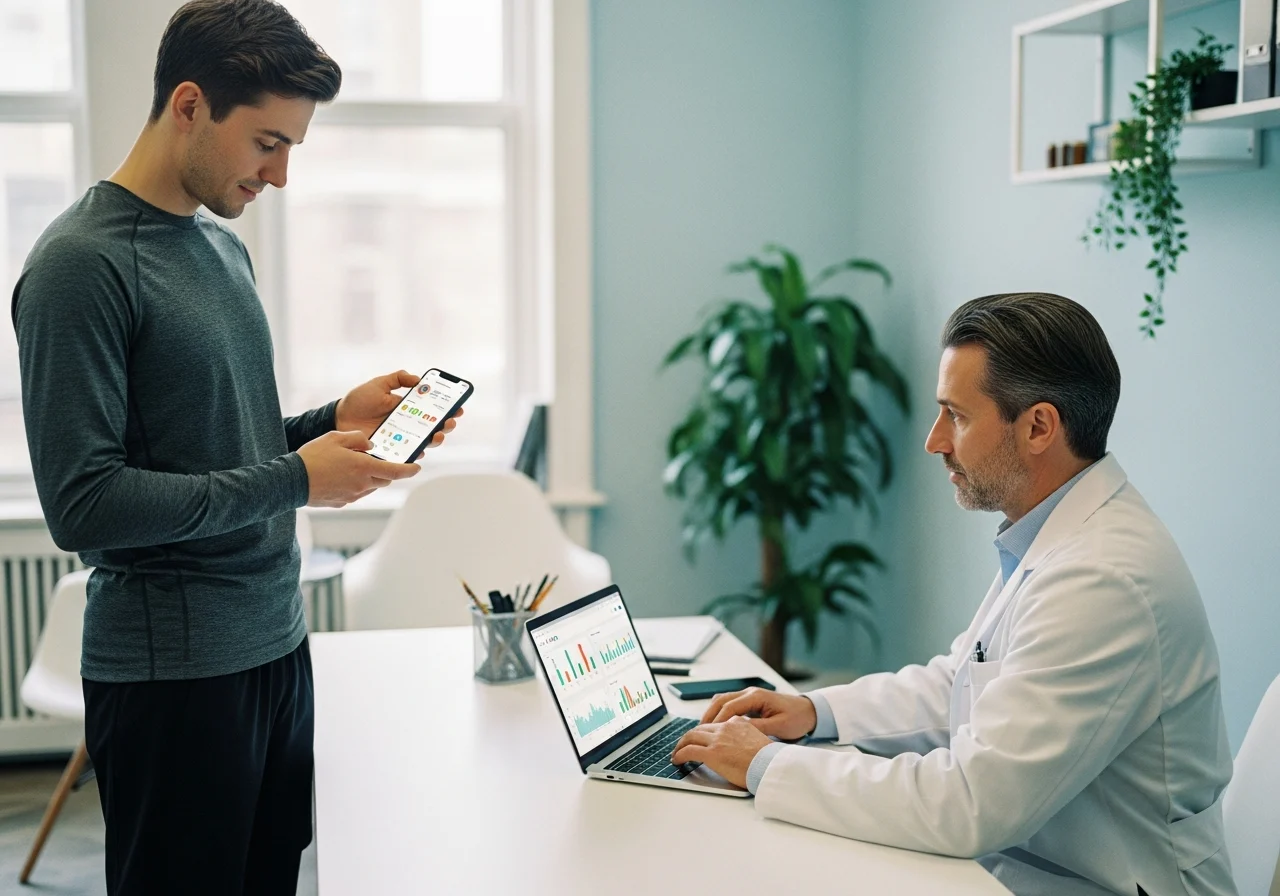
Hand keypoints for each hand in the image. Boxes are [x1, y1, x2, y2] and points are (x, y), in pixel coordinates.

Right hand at [297, 430, 420, 507]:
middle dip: (387, 471)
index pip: (396, 471)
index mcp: (364, 468)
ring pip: (371, 487)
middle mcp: (362, 485)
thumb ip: (358, 439)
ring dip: (370, 478)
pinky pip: (356, 493)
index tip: (417, 467)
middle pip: (384, 480)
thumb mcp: (336, 438)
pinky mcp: (342, 503)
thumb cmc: (313, 457)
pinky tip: (342, 476)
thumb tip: (371, 445)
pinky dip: (356, 484)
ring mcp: (352, 496)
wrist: (290, 482)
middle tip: (381, 460)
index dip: (409, 470)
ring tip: (356, 466)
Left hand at [334, 370, 464, 452]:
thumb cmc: (358, 402)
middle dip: (446, 425)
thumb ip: (397, 378)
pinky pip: (407, 455)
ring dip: (435, 440)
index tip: (457, 408)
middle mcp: (408, 425)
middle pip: (434, 428)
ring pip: (424, 443)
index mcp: (408, 409)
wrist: (339, 418)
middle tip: (449, 421)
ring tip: (437, 435)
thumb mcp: (378, 384)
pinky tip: (420, 449)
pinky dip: (415, 453)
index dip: (447, 409)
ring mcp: (400, 439)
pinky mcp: (391, 451)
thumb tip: (417, 379)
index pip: (433, 410)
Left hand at [670, 716, 772, 788]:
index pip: (714, 724)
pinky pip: (688, 751)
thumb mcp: (757, 740)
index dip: (703, 732)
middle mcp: (725, 727)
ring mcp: (717, 740)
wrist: (771, 766)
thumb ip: (744, 737)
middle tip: (683, 745)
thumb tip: (736, 746)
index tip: (698, 739)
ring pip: (690, 737)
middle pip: (699, 729)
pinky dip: (680, 755)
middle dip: (688, 737)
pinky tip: (677, 760)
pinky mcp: (711, 753)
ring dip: (681, 745)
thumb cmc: (768, 760)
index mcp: (737, 722)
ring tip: (677, 753)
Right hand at [701, 687, 817, 741]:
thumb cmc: (797, 718)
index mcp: (756, 696)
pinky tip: (715, 725)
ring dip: (711, 713)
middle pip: (721, 701)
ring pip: (722, 701)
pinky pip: (729, 704)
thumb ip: (758, 728)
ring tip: (702, 729)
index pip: (729, 707)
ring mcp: (749, 696)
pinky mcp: (750, 702)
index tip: (707, 733)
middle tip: (697, 731)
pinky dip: (719, 713)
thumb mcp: (779, 726)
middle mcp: (750, 693)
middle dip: (708, 715)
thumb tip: (737, 732)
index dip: (717, 721)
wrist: (809, 711)